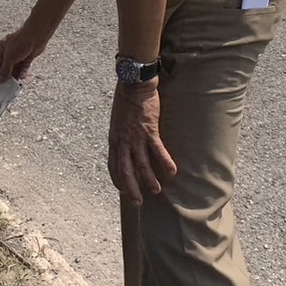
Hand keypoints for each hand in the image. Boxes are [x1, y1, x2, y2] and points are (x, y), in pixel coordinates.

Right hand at [0, 19, 49, 81]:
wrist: (36, 36)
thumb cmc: (20, 43)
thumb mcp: (9, 58)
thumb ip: (5, 70)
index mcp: (2, 48)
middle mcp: (10, 51)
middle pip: (7, 67)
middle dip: (7, 76)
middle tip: (6, 86)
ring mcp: (19, 54)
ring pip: (15, 68)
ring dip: (15, 75)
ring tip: (14, 84)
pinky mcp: (28, 57)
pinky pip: (24, 67)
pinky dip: (23, 72)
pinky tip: (22, 77)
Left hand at [108, 82, 176, 205]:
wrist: (133, 83)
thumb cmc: (125, 99)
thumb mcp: (117, 119)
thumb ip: (120, 133)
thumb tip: (124, 141)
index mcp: (114, 139)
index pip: (113, 166)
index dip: (118, 180)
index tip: (123, 191)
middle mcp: (122, 141)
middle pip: (124, 171)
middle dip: (131, 189)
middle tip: (138, 202)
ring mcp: (135, 137)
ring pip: (141, 165)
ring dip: (149, 180)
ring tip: (156, 191)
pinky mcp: (149, 130)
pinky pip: (157, 150)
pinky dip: (165, 162)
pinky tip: (173, 172)